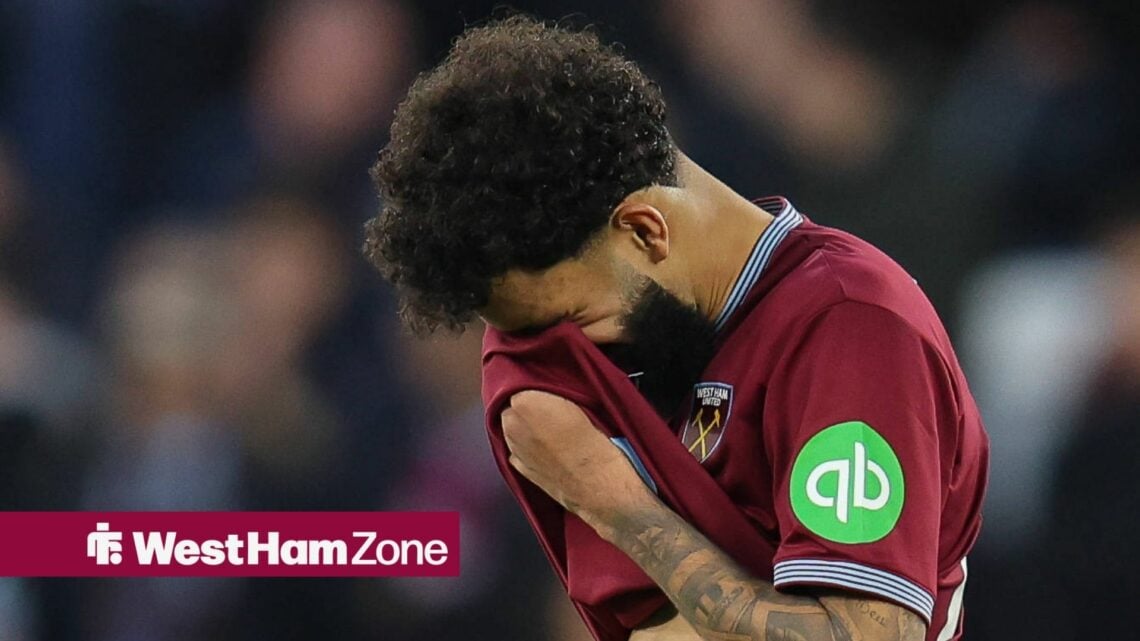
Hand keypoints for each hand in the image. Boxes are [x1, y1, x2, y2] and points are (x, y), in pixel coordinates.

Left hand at [501, 390, 655, 537]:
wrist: (599, 486)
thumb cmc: (596, 441)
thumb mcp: (580, 401)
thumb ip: (554, 391)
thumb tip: (548, 387)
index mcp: (525, 401)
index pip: (518, 381)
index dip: (533, 384)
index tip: (545, 387)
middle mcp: (512, 424)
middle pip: (512, 404)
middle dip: (526, 404)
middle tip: (549, 407)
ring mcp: (513, 449)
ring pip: (512, 427)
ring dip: (525, 425)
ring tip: (549, 428)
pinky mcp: (519, 469)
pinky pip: (517, 449)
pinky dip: (527, 445)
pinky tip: (545, 447)